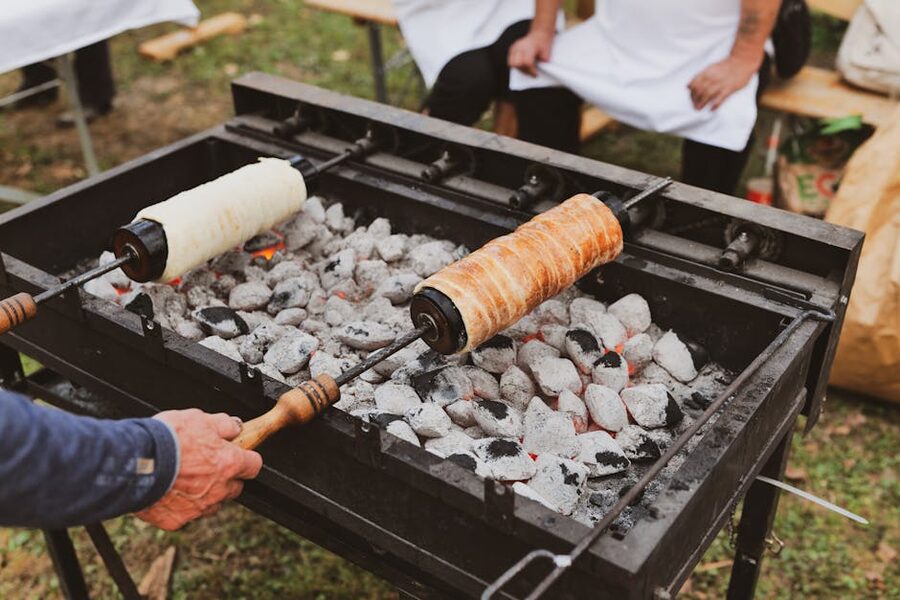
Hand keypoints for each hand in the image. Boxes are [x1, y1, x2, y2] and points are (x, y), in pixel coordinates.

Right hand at [136, 409, 261, 530]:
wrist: (134, 462)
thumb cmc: (167, 439)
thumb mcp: (200, 419)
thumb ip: (223, 425)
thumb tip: (235, 428)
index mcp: (229, 464)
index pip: (253, 465)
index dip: (246, 458)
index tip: (238, 455)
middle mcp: (219, 489)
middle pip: (234, 487)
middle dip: (225, 478)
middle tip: (206, 465)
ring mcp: (199, 508)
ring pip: (212, 504)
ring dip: (205, 494)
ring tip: (185, 478)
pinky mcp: (177, 521)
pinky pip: (186, 515)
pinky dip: (180, 506)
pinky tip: (168, 491)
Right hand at [508, 31, 554, 76]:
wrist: (539, 34)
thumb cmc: (542, 42)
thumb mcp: (546, 52)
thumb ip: (543, 61)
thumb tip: (540, 70)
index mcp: (529, 46)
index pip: (527, 62)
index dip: (531, 70)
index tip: (535, 74)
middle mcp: (520, 46)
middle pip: (517, 64)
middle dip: (524, 70)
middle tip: (531, 72)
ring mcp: (515, 47)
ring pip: (512, 63)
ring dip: (519, 68)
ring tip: (527, 68)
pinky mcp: (512, 48)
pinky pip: (511, 60)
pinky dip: (516, 64)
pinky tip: (523, 64)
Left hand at [687, 55, 758, 110]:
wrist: (742, 61)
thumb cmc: (726, 65)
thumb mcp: (710, 68)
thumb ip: (699, 77)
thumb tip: (687, 86)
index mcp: (707, 72)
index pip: (694, 84)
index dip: (691, 93)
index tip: (691, 98)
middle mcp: (712, 78)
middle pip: (699, 91)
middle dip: (695, 100)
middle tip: (694, 106)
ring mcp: (721, 83)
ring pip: (707, 95)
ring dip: (701, 103)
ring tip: (698, 109)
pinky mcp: (730, 88)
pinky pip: (720, 98)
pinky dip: (715, 104)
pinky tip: (711, 109)